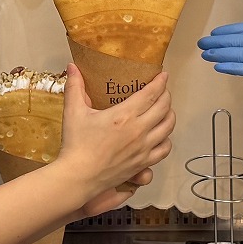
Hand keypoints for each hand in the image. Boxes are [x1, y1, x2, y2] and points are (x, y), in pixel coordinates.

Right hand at [57, 65, 174, 214]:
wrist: (79, 176)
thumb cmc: (76, 145)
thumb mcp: (73, 112)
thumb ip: (75, 87)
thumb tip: (72, 67)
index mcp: (124, 115)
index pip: (151, 94)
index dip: (160, 82)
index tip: (163, 75)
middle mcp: (138, 130)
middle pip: (164, 108)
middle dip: (166, 96)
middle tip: (162, 90)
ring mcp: (143, 148)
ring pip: (168, 128)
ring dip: (169, 115)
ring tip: (165, 110)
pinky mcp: (143, 163)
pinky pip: (164, 149)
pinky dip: (166, 139)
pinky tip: (161, 136)